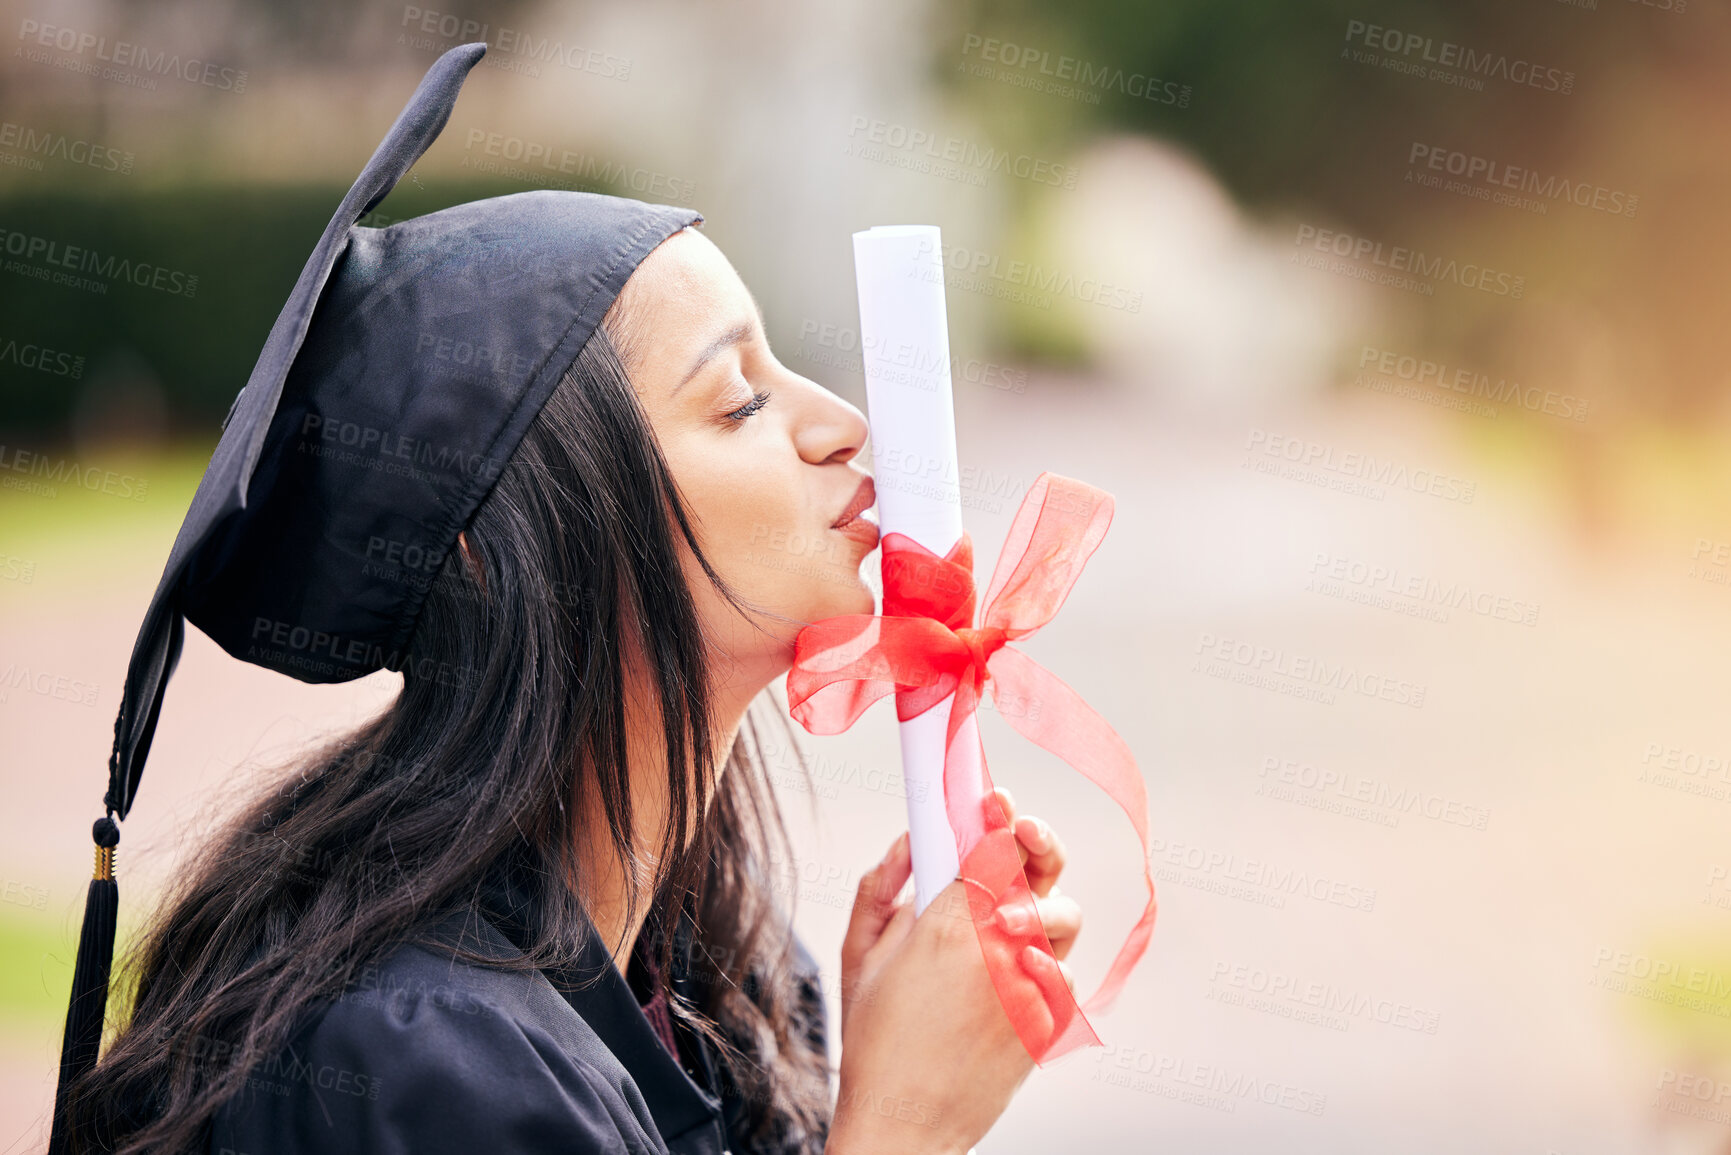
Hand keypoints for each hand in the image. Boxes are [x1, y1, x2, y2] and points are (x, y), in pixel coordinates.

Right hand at [826, 795, 1082, 1154]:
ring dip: (1040, 910)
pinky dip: (1041, 964)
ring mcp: (1032, 986)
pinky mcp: (1051, 1020)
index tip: (994, 800)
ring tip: (1008, 920)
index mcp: (948, 925)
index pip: (991, 844)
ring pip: (1061, 922)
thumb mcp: (860, 953)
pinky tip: (1010, 974)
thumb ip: (884, 884)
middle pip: (1041, 872)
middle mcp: (1000, 949)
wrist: (907, 1126)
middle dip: (1037, 842)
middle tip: (1022, 831)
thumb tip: (913, 840)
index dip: (995, 815)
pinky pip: (1062, 973)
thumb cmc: (874, 1041)